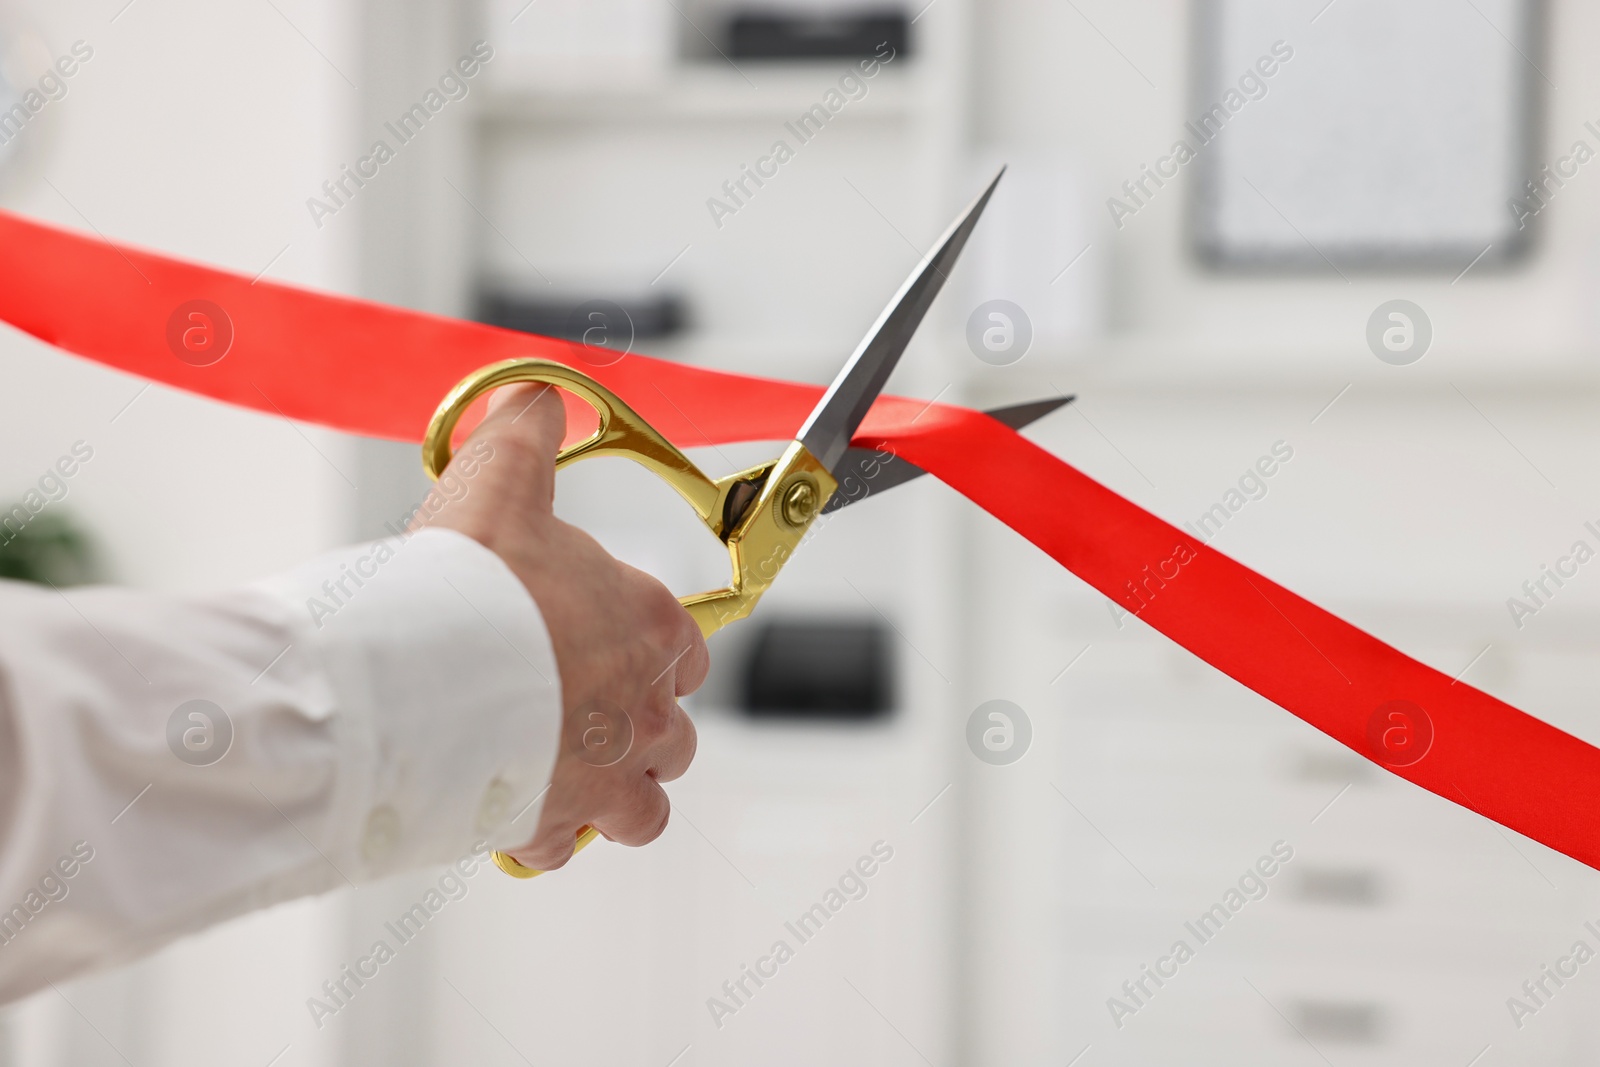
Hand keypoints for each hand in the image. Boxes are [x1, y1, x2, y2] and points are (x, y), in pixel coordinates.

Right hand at [414, 383, 705, 869]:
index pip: (688, 651)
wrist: (420, 676)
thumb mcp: (499, 484)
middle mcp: (648, 704)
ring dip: (612, 795)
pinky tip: (508, 814)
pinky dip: (543, 836)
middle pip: (675, 735)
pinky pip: (568, 846)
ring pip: (645, 804)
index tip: (615, 656)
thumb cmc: (467, 586)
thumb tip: (536, 398)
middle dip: (637, 733)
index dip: (655, 657)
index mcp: (651, 623)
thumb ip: (525, 439)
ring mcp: (612, 770)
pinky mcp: (562, 821)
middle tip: (578, 719)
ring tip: (561, 777)